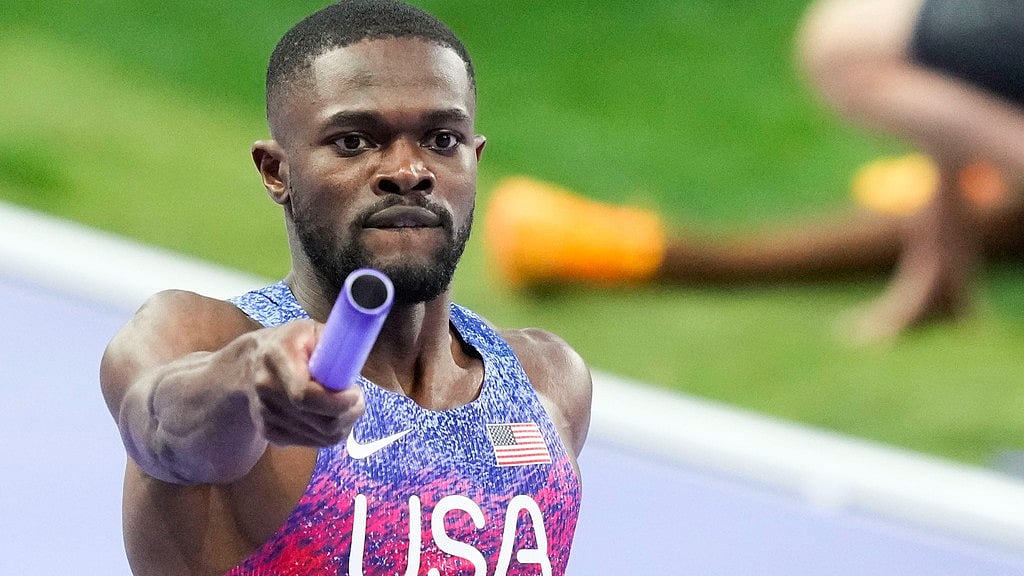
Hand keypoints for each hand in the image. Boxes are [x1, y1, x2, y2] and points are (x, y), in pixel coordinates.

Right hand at [246, 319, 365, 446]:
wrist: (245, 366)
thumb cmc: (288, 344)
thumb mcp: (310, 331)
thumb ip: (334, 343)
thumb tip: (356, 359)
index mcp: (276, 358)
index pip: (305, 395)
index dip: (337, 402)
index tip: (356, 392)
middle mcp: (267, 390)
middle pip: (320, 422)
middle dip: (349, 414)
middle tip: (358, 399)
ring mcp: (266, 416)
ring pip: (322, 438)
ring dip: (344, 424)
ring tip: (345, 403)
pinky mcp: (270, 434)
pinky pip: (314, 443)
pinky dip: (329, 432)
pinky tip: (327, 413)